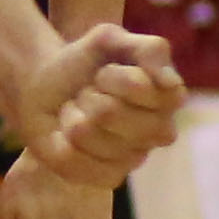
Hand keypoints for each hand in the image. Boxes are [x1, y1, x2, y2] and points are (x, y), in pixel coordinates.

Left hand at [13, 23, 182, 183]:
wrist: (47, 85)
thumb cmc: (85, 62)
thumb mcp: (110, 39)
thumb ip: (148, 49)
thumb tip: (169, 83)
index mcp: (170, 99)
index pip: (137, 85)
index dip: (111, 75)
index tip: (106, 71)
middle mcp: (160, 133)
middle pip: (108, 112)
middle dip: (88, 95)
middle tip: (90, 94)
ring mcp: (135, 159)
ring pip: (85, 133)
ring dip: (72, 114)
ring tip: (80, 112)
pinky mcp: (108, 179)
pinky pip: (72, 160)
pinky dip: (60, 140)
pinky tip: (70, 136)